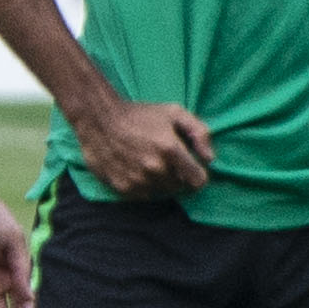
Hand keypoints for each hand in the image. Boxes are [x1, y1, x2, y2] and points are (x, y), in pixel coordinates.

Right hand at [73, 90, 212, 197]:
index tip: (190, 166)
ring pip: (162, 192)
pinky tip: (135, 168)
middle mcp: (155, 169)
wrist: (98, 119)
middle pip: (180, 186)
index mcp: (170, 150)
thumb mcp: (174, 112)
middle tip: (165, 158)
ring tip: (148, 161)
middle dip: (177, 174)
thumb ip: (200, 132)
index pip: (199, 180)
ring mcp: (138, 181)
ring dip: (160, 181)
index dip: (197, 174)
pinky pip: (144, 195)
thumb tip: (209, 158)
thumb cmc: (139, 114)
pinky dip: (144, 185)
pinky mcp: (123, 189)